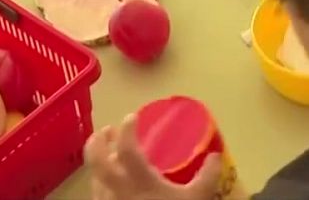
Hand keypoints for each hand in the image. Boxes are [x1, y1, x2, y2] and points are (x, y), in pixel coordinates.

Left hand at [86, 115, 223, 199]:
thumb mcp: (197, 198)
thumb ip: (207, 175)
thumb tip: (215, 155)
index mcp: (139, 181)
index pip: (126, 148)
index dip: (127, 129)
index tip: (132, 117)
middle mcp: (117, 190)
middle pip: (95, 160)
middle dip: (98, 141)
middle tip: (107, 130)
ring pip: (93, 178)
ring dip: (97, 160)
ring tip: (106, 153)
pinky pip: (97, 194)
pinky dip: (100, 182)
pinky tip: (110, 184)